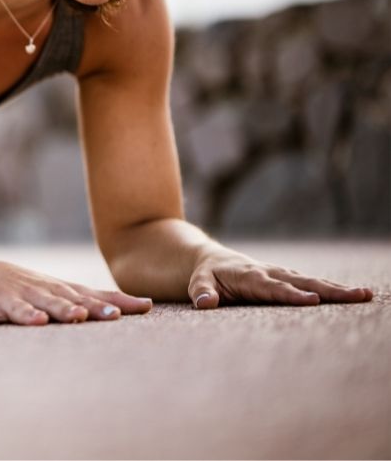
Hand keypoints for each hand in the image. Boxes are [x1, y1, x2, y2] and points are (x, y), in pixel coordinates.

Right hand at [0, 259, 152, 327]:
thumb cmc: (26, 288)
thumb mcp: (59, 292)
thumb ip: (97, 300)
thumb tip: (148, 304)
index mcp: (55, 291)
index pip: (88, 297)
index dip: (110, 304)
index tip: (139, 308)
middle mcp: (34, 291)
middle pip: (56, 302)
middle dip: (72, 309)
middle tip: (89, 316)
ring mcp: (7, 297)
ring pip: (19, 307)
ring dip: (28, 314)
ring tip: (37, 322)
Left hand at [189, 249, 374, 308]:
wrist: (211, 259)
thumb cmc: (205, 275)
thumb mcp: (197, 282)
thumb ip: (201, 292)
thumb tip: (205, 304)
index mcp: (249, 276)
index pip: (273, 288)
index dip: (292, 294)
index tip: (313, 301)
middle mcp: (269, 273)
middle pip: (302, 282)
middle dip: (329, 290)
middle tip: (357, 295)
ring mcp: (281, 275)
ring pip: (312, 282)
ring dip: (338, 289)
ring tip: (365, 295)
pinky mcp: (287, 278)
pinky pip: (311, 283)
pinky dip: (333, 289)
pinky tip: (353, 296)